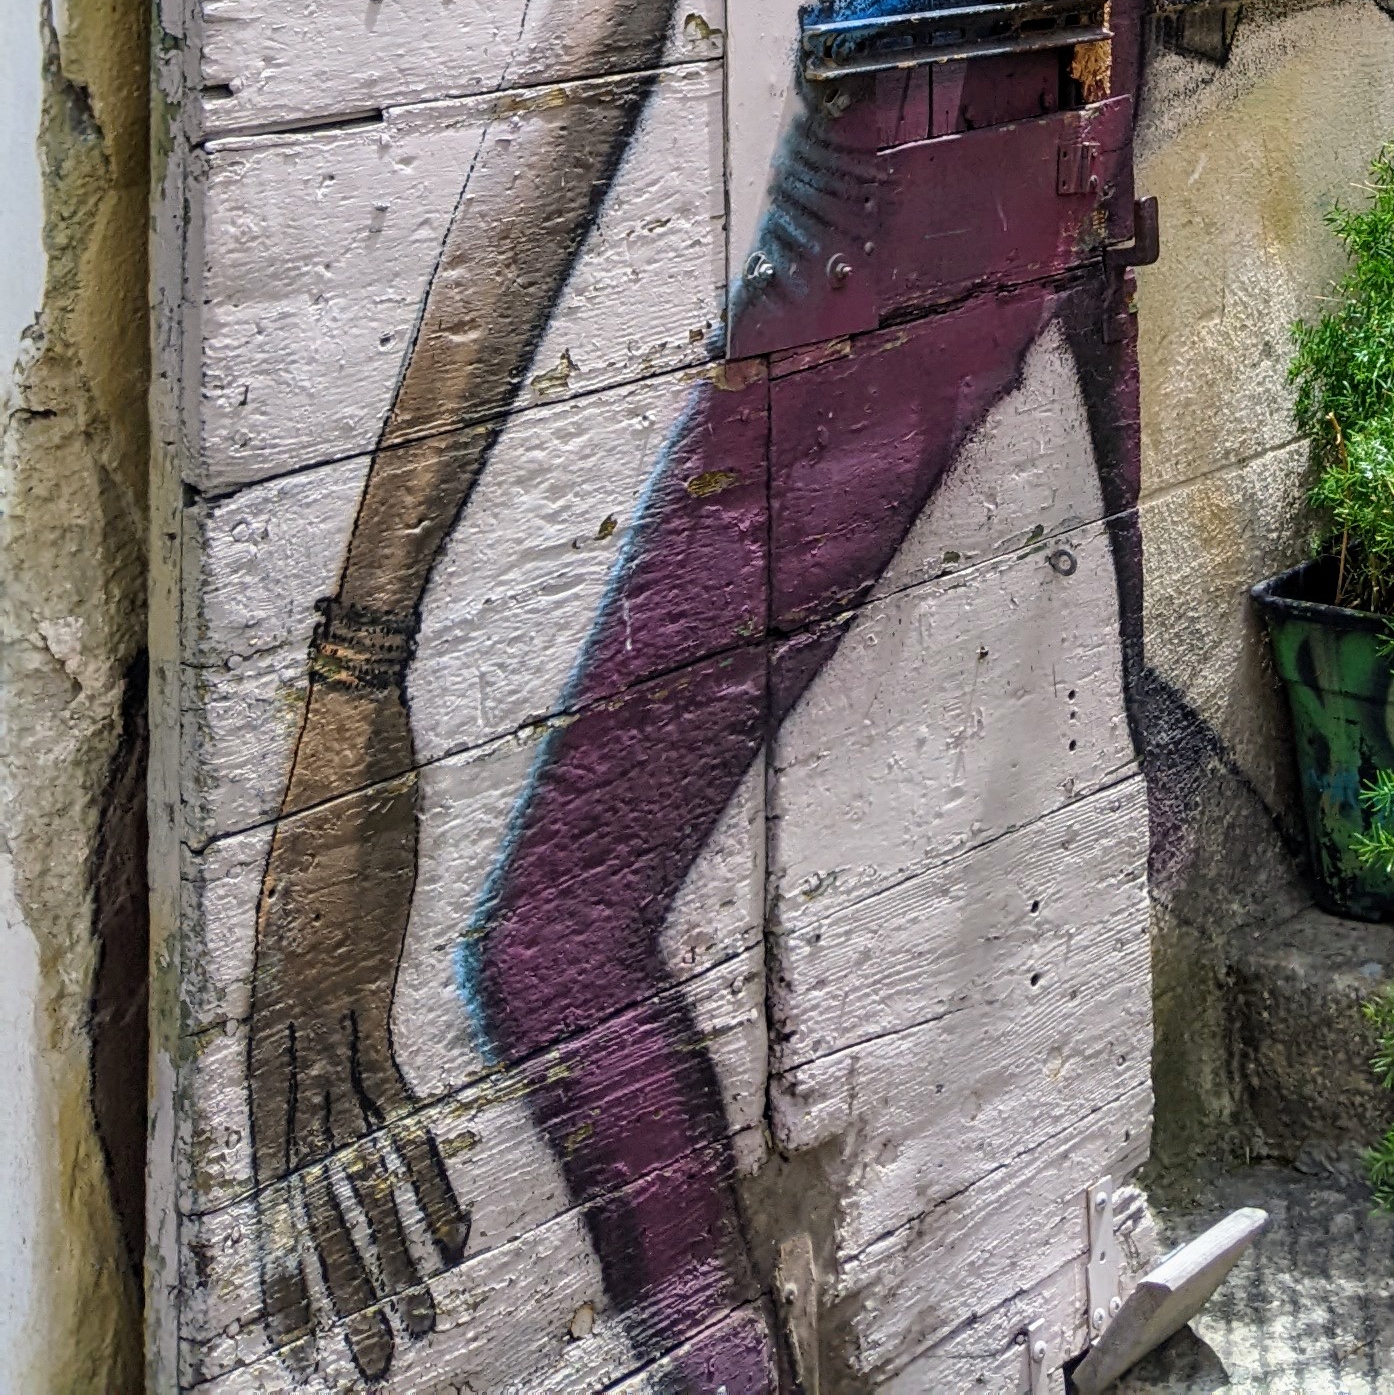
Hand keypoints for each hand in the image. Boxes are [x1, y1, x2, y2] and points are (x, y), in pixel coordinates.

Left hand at [247, 655, 468, 1380]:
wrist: (340, 741)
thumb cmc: (327, 805)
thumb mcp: (312, 903)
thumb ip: (322, 967)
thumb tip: (340, 1017)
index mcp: (266, 1020)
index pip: (270, 1168)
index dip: (284, 1249)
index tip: (299, 1322)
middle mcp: (285, 1033)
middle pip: (304, 1188)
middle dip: (333, 1279)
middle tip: (355, 1359)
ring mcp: (325, 1012)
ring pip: (347, 1162)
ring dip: (381, 1250)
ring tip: (405, 1325)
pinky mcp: (366, 985)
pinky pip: (391, 1101)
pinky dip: (422, 1171)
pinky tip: (445, 1231)